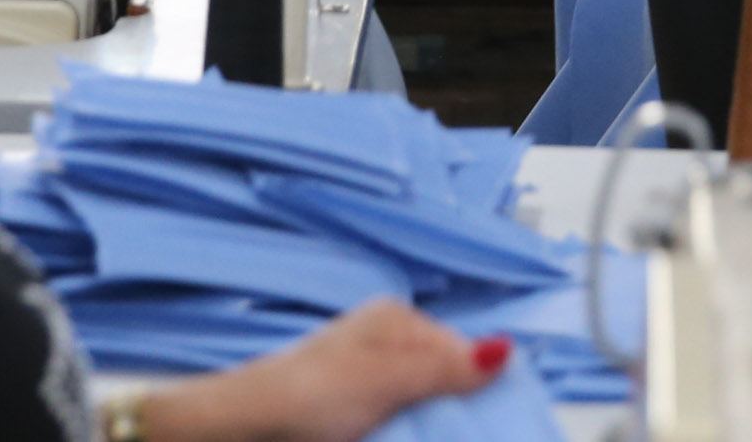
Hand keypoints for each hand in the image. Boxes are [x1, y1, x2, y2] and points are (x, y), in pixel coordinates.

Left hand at [142, 299, 506, 441]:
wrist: (245, 427)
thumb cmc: (313, 394)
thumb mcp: (390, 379)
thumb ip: (449, 369)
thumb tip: (506, 348)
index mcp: (397, 321)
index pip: (463, 352)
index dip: (480, 388)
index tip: (492, 422)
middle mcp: (386, 344)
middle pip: (444, 381)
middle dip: (453, 413)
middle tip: (453, 433)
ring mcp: (368, 379)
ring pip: (421, 406)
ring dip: (428, 428)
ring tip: (423, 436)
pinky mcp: (352, 411)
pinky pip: (396, 421)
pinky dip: (402, 433)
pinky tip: (399, 439)